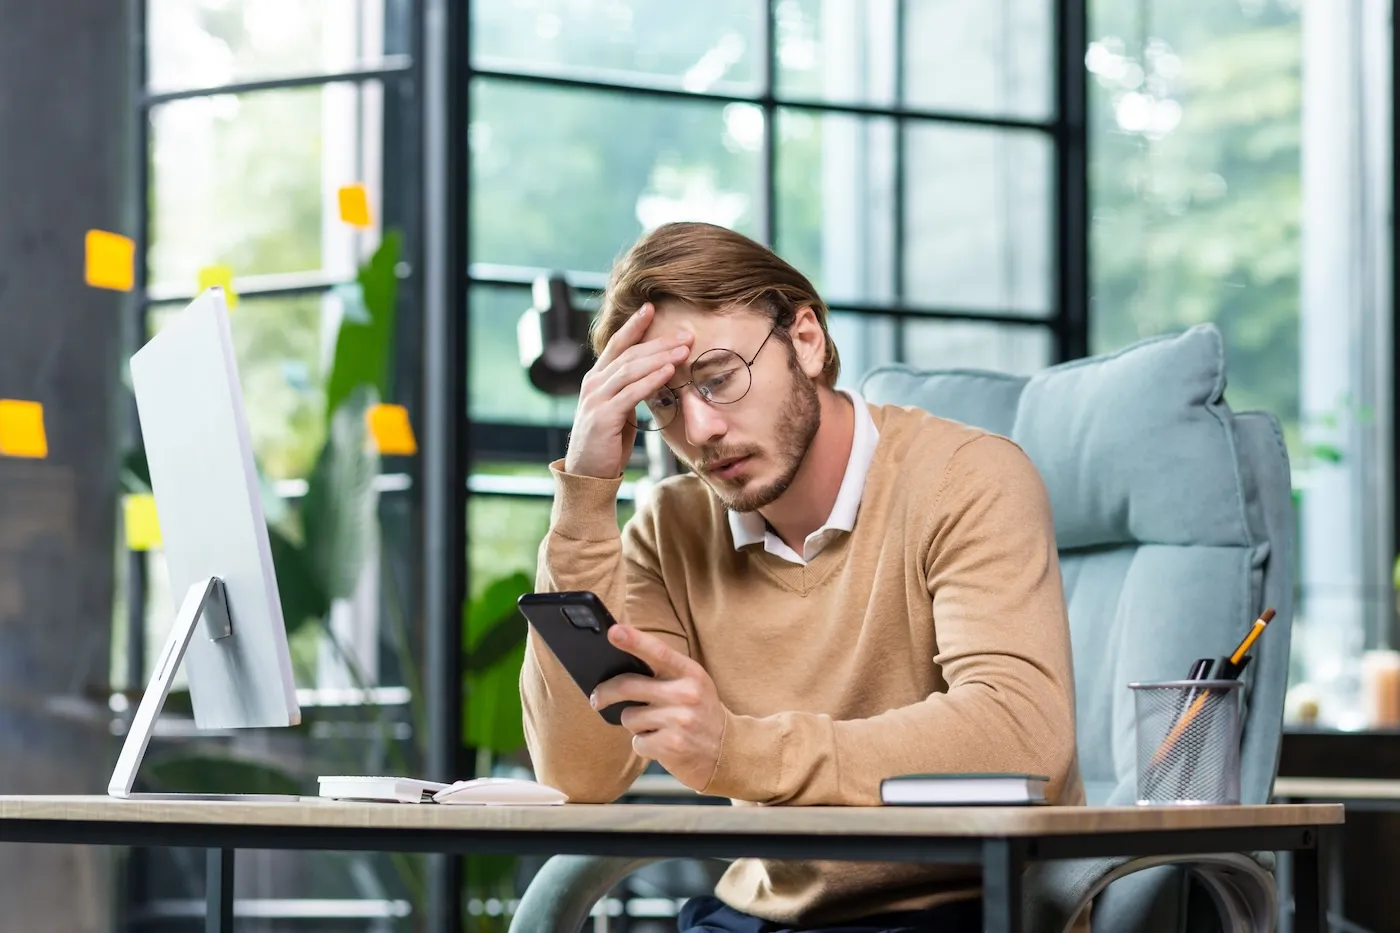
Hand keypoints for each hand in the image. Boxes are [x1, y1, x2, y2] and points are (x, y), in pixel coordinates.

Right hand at [564, 302, 692, 478]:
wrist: (588, 475)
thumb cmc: (607, 443)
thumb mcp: (618, 411)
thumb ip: (630, 391)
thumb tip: (656, 376)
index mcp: (596, 380)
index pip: (616, 345)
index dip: (633, 325)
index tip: (651, 308)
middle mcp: (593, 384)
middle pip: (629, 354)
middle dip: (659, 342)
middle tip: (685, 334)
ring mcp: (596, 400)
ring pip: (631, 370)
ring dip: (660, 357)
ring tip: (683, 349)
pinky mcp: (604, 417)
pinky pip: (631, 393)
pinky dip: (651, 380)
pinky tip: (668, 372)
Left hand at [590, 625, 725, 790]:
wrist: (725, 751)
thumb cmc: (699, 712)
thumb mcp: (692, 684)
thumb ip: (663, 673)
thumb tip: (617, 669)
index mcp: (690, 673)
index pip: (658, 651)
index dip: (634, 640)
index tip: (613, 632)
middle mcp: (686, 694)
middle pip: (628, 686)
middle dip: (605, 692)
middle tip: (598, 697)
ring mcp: (679, 720)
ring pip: (629, 717)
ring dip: (635, 724)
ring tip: (655, 726)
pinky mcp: (671, 745)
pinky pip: (637, 742)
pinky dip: (643, 745)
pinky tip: (661, 743)